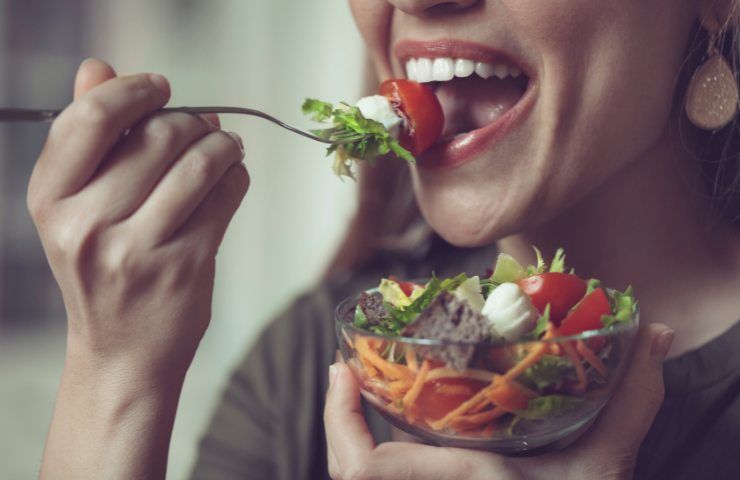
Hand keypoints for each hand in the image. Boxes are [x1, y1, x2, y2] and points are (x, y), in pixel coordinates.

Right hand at [28, 59, 248, 379]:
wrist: (122, 352)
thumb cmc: (102, 270)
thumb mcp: (75, 208)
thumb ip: (88, 138)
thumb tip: (98, 67)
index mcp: (51, 199)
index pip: (93, 116)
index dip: (134, 89)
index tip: (160, 87)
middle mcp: (87, 224)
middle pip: (158, 135)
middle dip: (192, 122)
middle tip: (203, 129)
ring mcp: (138, 249)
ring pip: (199, 162)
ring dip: (223, 144)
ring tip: (225, 147)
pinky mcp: (185, 266)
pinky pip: (225, 196)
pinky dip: (237, 175)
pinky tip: (232, 176)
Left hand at [324, 323, 673, 479]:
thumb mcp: (604, 471)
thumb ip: (629, 405)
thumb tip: (654, 335)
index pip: (366, 472)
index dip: (341, 425)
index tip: (340, 371)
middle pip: (350, 473)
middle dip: (337, 423)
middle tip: (341, 371)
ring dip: (348, 437)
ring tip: (352, 390)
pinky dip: (369, 457)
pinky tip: (387, 429)